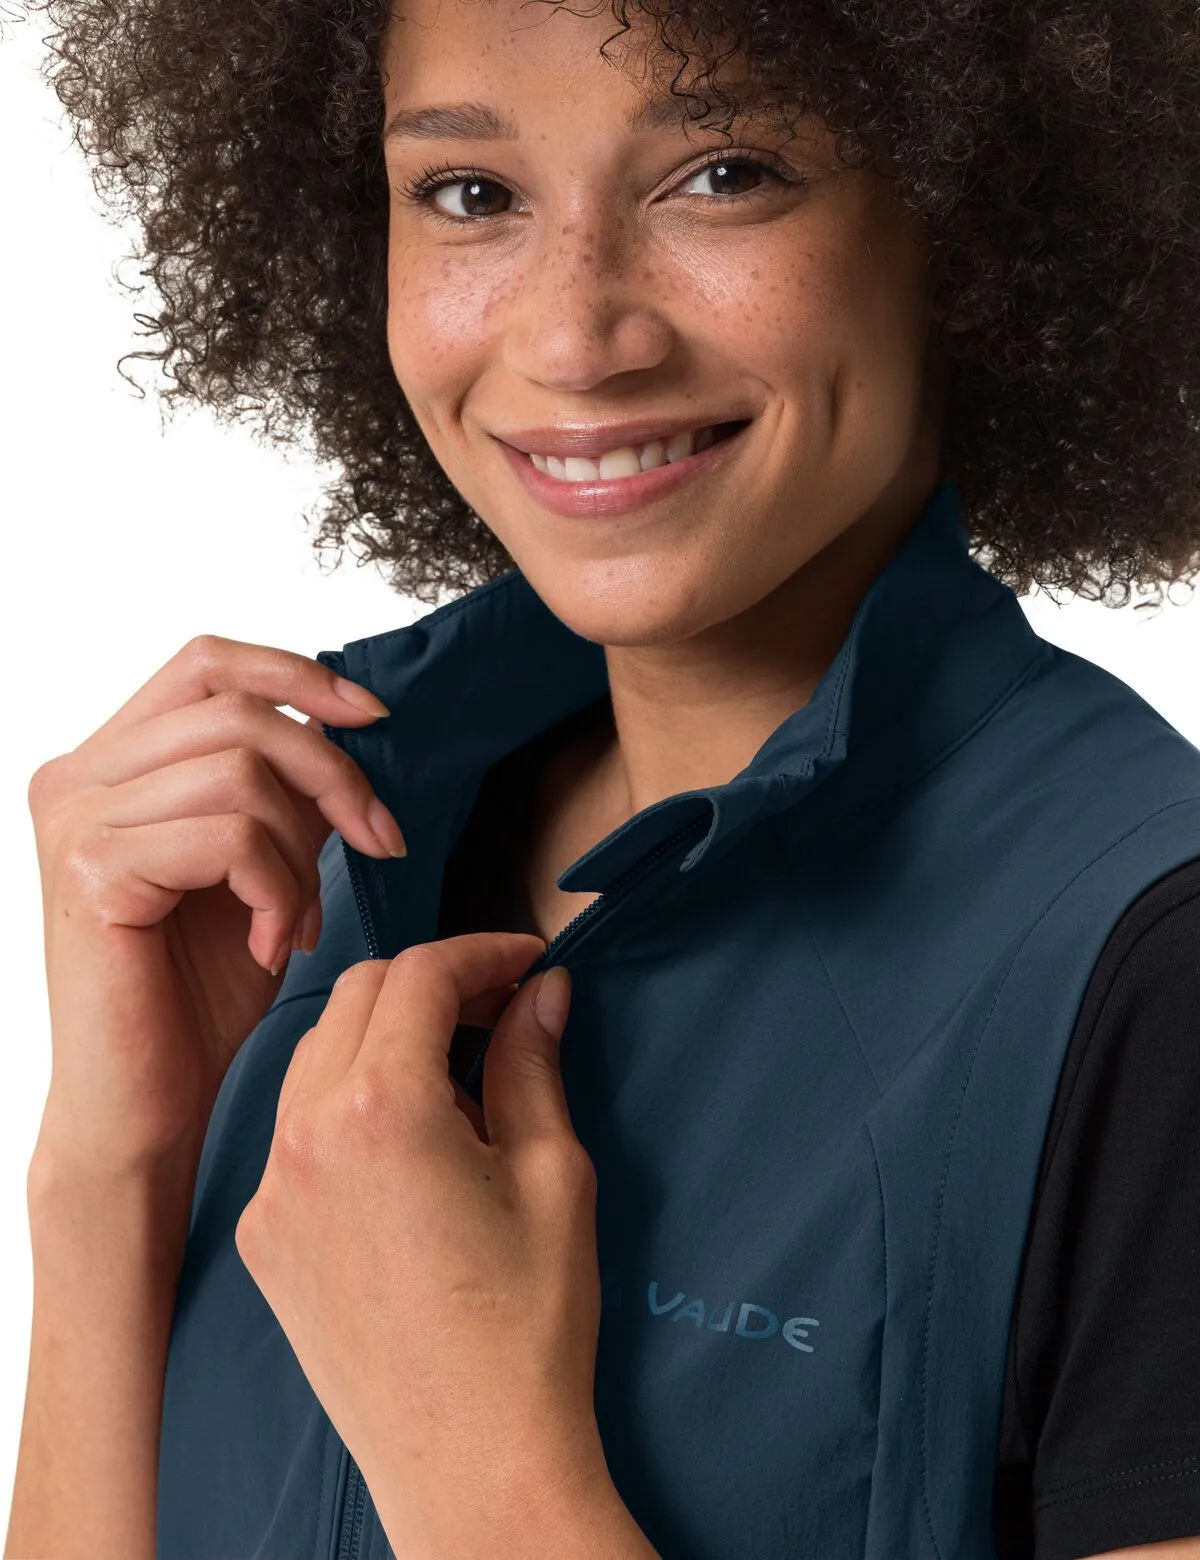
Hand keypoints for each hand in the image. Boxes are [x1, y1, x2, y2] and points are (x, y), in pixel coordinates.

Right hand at [25, 634, 407, 1185]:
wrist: (145, 1104)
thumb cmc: (195, 995)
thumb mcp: (253, 867)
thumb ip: (275, 791)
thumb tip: (342, 723)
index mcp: (108, 763)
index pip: (207, 664)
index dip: (297, 674)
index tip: (372, 716)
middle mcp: (77, 777)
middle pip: (240, 713)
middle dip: (332, 776)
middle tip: (377, 841)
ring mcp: (77, 818)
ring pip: (243, 773)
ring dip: (303, 852)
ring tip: (298, 919)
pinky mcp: (94, 869)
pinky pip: (232, 837)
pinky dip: (279, 891)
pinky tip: (271, 944)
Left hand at [234, 932, 611, 1557]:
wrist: (473, 1463)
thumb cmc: (527, 1327)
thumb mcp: (553, 1175)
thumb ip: (534, 1063)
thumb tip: (542, 994)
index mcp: (380, 1108)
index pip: (422, 974)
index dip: (483, 951)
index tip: (528, 962)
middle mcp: (306, 1136)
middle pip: (360, 995)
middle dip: (434, 982)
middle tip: (501, 1006)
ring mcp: (274, 1189)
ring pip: (318, 1054)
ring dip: (385, 1035)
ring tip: (459, 1075)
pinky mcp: (265, 1236)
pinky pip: (297, 1128)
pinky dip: (349, 1102)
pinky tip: (410, 1143)